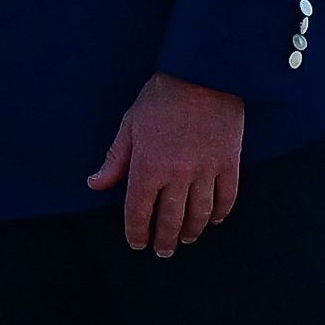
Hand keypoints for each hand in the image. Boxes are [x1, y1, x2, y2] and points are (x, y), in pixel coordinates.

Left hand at [97, 71, 250, 255]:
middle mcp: (177, 174)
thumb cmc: (161, 96)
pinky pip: (227, 197)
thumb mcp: (130, 124)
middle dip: (164, 240)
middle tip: (162, 251)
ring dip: (191, 231)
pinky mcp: (229, 162)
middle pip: (170, 220)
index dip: (136, 232)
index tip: (137, 243)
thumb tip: (95, 185)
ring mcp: (206, 170)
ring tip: (185, 239)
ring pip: (199, 214)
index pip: (139, 212)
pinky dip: (220, 213)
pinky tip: (214, 219)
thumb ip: (115, 160)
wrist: (203, 73)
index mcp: (148, 166)